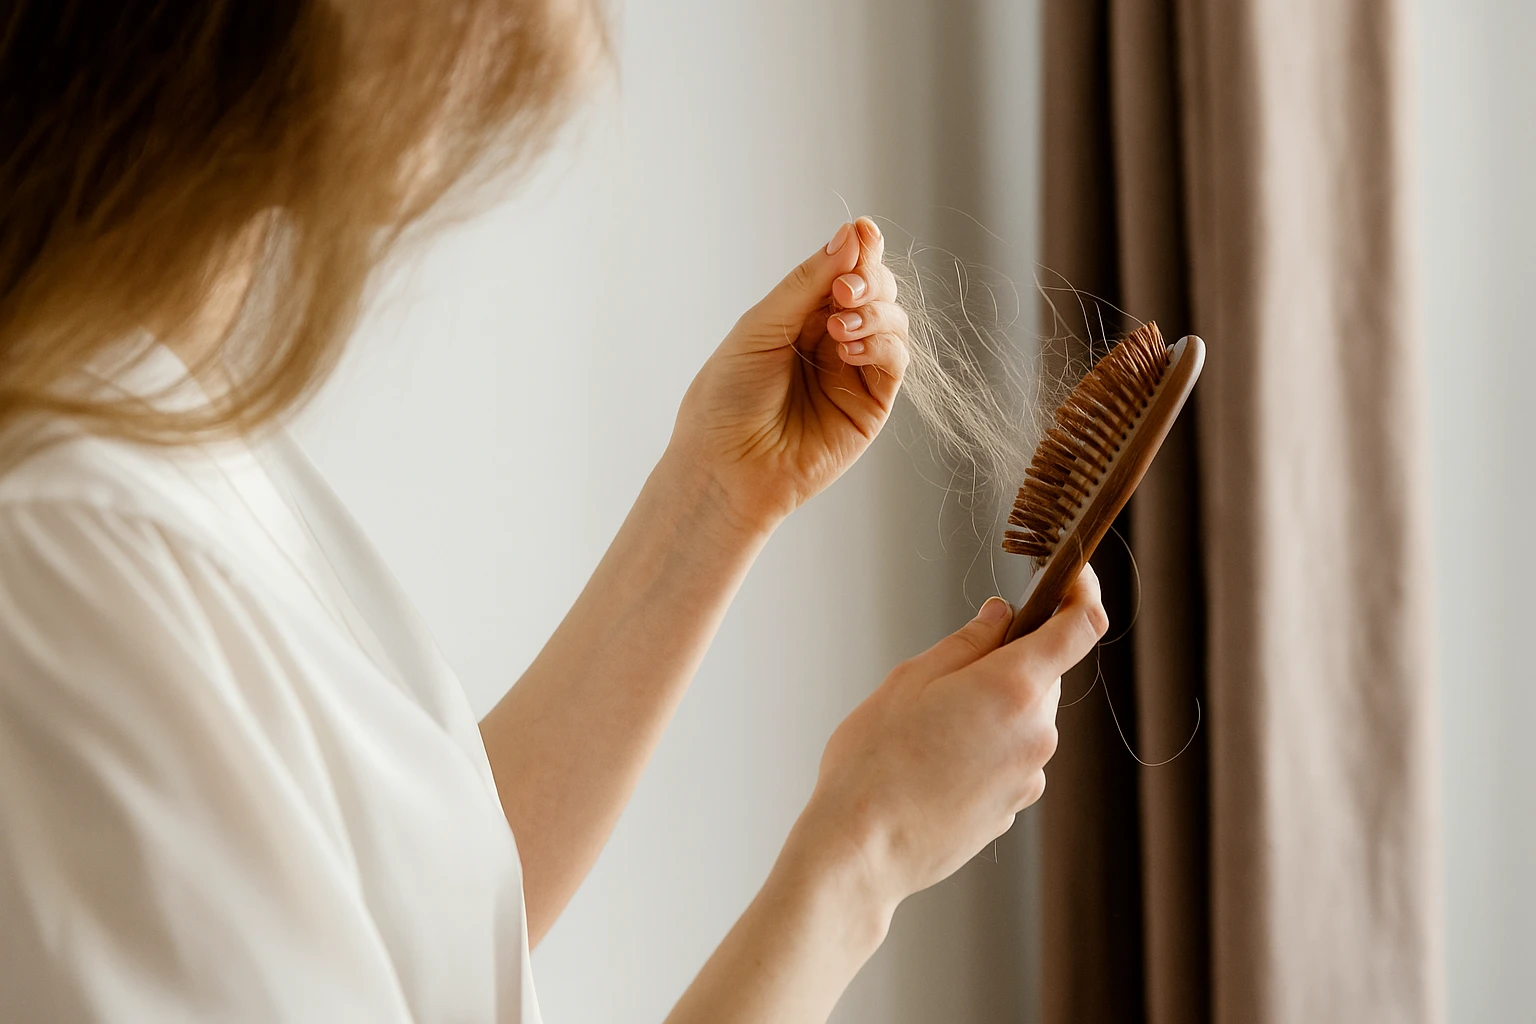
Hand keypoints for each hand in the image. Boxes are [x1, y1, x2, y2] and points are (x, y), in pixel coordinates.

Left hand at [669, 217, 908, 532]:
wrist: (725, 466)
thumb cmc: (726, 399)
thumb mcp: (760, 327)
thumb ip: (807, 284)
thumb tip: (853, 235)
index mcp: (800, 315)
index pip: (843, 270)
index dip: (859, 248)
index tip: (863, 232)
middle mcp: (832, 340)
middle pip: (876, 290)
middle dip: (869, 279)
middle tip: (844, 291)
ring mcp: (854, 372)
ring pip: (893, 321)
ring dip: (876, 312)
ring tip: (840, 326)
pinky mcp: (870, 406)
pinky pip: (895, 361)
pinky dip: (883, 344)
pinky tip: (852, 346)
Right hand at [791, 567, 1108, 912]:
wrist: (863, 847)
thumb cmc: (876, 760)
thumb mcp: (911, 679)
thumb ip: (966, 643)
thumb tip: (1000, 617)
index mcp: (1014, 687)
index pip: (1080, 625)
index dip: (1080, 592)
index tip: (1069, 576)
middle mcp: (1037, 732)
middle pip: (1043, 675)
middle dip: (1008, 662)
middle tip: (948, 672)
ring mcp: (1029, 776)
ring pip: (1025, 719)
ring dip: (993, 709)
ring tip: (929, 728)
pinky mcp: (1014, 807)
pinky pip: (1011, 759)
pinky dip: (985, 749)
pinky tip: (936, 764)